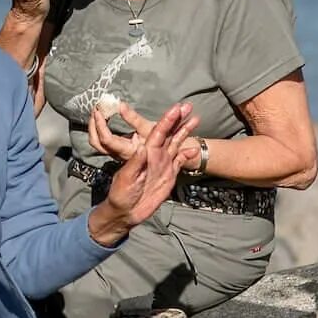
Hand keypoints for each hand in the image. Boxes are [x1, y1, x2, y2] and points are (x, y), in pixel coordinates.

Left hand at [87, 103, 199, 243]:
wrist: (127, 211)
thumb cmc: (121, 194)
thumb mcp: (126, 178)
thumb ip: (135, 163)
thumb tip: (143, 147)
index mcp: (145, 154)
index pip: (157, 133)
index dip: (166, 121)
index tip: (175, 109)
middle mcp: (156, 156)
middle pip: (170, 134)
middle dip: (179, 120)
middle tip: (189, 106)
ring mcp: (163, 164)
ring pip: (176, 144)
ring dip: (185, 132)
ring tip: (196, 119)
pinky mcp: (169, 175)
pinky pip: (180, 162)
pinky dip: (188, 155)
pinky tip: (195, 150)